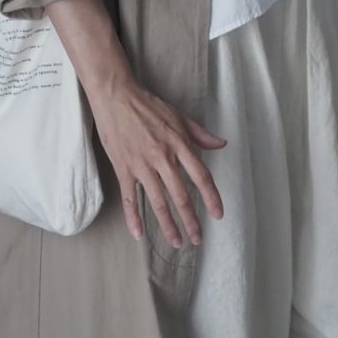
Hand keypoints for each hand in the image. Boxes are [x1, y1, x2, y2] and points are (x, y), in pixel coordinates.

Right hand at [88, 75, 226, 246]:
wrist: (116, 95)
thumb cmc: (148, 105)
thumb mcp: (178, 115)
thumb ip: (199, 133)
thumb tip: (221, 144)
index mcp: (178, 143)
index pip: (200, 175)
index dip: (211, 197)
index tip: (218, 215)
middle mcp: (162, 157)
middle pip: (181, 195)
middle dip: (191, 220)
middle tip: (197, 239)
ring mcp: (141, 164)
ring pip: (158, 201)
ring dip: (168, 225)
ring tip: (176, 242)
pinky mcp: (123, 168)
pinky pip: (129, 197)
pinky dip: (133, 217)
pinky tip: (138, 234)